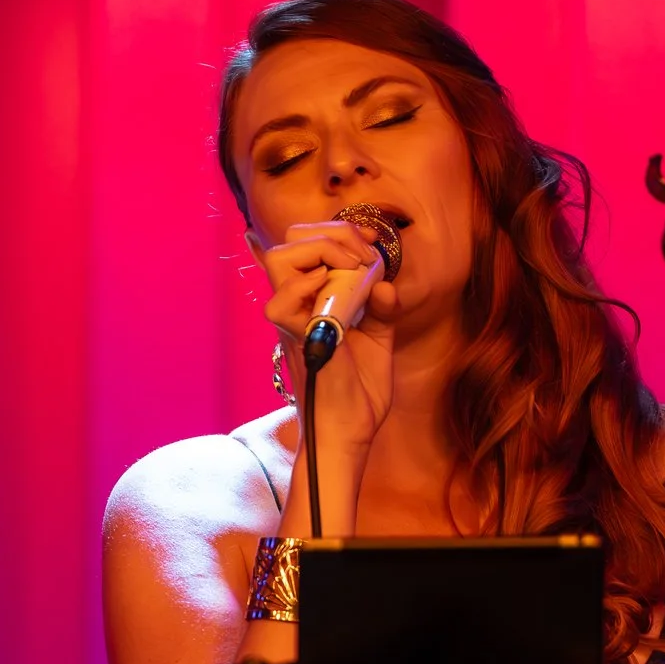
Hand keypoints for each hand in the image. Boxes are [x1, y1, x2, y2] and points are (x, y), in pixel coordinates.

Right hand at [264, 219, 395, 453]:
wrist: (350, 431)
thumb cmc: (359, 391)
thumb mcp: (379, 338)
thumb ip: (381, 307)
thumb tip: (384, 282)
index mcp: (312, 301)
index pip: (304, 245)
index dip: (338, 232)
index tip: (371, 244)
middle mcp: (297, 305)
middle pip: (290, 242)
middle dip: (333, 234)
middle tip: (365, 257)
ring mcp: (293, 320)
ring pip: (281, 259)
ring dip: (325, 252)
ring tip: (355, 271)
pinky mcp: (297, 339)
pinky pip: (281, 303)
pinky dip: (310, 287)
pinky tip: (338, 294)